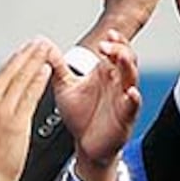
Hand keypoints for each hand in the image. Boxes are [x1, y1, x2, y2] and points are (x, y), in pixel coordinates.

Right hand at [0, 39, 53, 180]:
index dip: (14, 61)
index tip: (24, 51)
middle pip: (9, 72)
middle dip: (25, 54)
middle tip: (38, 41)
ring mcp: (0, 113)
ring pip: (19, 79)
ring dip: (34, 61)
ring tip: (45, 48)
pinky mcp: (13, 122)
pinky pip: (28, 96)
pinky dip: (37, 81)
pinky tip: (46, 71)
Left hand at [49, 31, 143, 180]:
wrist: (86, 145)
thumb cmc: (81, 116)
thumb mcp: (65, 87)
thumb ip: (57, 67)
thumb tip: (46, 48)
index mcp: (105, 73)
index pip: (116, 50)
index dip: (114, 41)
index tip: (107, 34)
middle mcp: (117, 83)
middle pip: (127, 59)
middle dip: (120, 49)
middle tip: (107, 45)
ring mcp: (123, 99)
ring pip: (132, 78)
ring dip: (128, 66)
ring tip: (120, 57)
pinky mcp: (125, 117)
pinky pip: (133, 106)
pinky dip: (133, 98)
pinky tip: (131, 93)